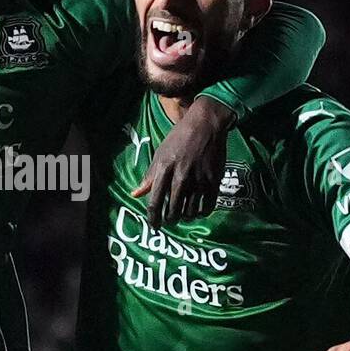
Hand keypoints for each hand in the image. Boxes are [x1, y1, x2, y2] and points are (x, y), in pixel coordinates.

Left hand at [132, 95, 233, 227]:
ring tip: (183, 215)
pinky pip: (207, 206)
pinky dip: (201, 213)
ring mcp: (199, 179)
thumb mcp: (160, 154)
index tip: (153, 226)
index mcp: (164, 169)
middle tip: (169, 221)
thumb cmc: (179, 138)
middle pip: (173, 211)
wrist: (206, 124)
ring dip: (185, 217)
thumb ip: (149, 177)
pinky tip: (197, 211)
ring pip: (190, 211)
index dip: (153, 218)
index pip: (155, 202)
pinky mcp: (213, 180)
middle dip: (169, 220)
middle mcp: (181, 176)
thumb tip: (135, 194)